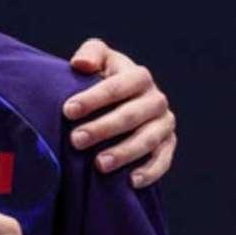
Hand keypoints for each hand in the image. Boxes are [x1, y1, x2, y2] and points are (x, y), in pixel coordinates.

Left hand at [65, 38, 176, 187]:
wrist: (119, 100)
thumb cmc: (101, 77)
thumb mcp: (98, 58)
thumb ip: (91, 53)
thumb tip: (81, 64)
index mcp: (138, 76)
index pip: (116, 87)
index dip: (92, 99)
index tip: (67, 111)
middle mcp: (156, 99)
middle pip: (130, 116)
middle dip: (102, 129)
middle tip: (76, 140)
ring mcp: (164, 123)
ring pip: (148, 140)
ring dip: (124, 153)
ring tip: (99, 165)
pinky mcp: (168, 144)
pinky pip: (163, 160)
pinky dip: (150, 171)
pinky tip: (130, 181)